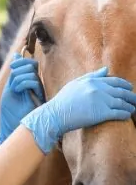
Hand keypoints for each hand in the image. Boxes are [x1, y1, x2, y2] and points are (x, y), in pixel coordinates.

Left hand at [0, 53, 44, 144]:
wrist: (12, 127)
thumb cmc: (11, 111)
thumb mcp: (10, 89)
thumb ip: (14, 74)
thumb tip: (16, 56)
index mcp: (29, 83)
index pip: (30, 64)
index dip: (21, 61)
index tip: (12, 67)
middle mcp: (36, 86)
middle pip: (31, 65)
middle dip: (19, 68)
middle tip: (12, 82)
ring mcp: (39, 91)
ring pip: (31, 72)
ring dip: (18, 78)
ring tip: (15, 90)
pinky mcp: (40, 97)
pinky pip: (33, 81)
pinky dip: (22, 82)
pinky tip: (18, 91)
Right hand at [21, 67, 135, 152]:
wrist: (56, 114)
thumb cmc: (63, 100)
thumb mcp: (75, 84)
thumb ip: (91, 76)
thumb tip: (106, 69)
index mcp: (92, 82)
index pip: (115, 81)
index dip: (125, 85)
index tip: (130, 89)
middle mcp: (98, 90)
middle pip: (122, 92)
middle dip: (131, 96)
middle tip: (135, 100)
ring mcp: (101, 101)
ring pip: (123, 103)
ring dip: (130, 106)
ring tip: (133, 109)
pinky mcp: (102, 114)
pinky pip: (119, 113)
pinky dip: (126, 114)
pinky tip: (128, 115)